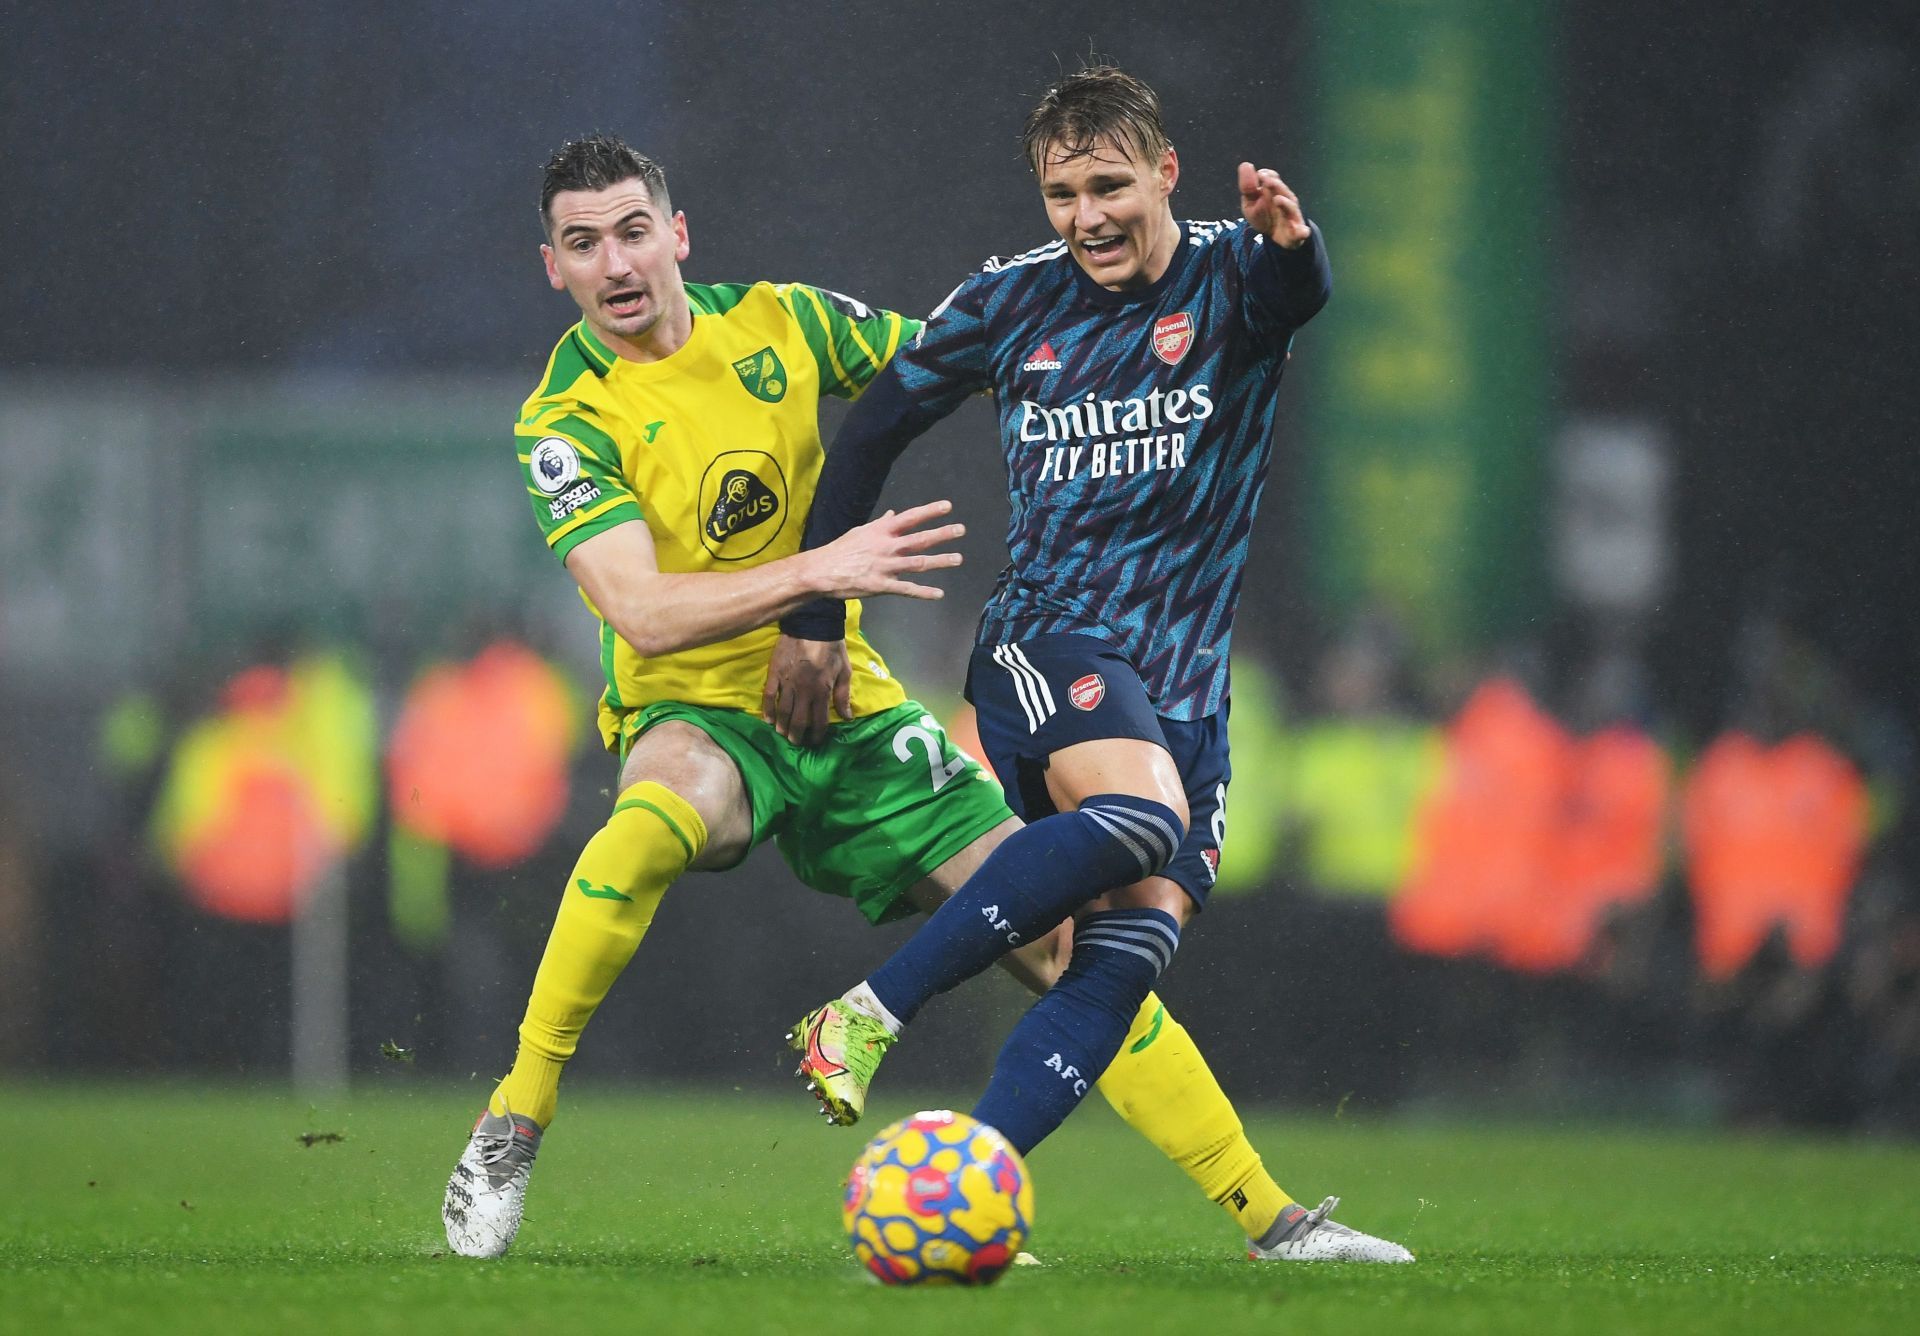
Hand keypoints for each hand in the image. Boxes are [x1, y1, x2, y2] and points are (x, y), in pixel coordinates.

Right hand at [762, 634, 851, 744]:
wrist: (812, 624)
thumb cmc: (832, 647)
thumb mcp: (844, 671)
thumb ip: (843, 695)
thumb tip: (847, 717)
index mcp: (822, 691)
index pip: (819, 720)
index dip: (817, 734)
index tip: (816, 741)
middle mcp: (803, 691)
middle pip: (799, 721)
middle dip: (798, 735)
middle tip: (797, 742)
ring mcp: (787, 683)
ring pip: (783, 712)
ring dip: (783, 727)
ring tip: (784, 734)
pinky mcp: (775, 674)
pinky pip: (769, 696)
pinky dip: (768, 710)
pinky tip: (768, 720)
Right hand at [806, 500, 963, 600]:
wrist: (821, 571)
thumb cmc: (841, 550)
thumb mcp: (860, 532)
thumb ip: (879, 524)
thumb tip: (893, 514)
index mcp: (881, 532)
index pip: (910, 518)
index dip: (930, 511)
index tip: (948, 506)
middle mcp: (887, 547)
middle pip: (920, 539)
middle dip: (942, 534)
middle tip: (961, 530)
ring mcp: (886, 567)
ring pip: (919, 563)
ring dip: (940, 561)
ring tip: (958, 558)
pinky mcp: (882, 585)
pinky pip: (907, 589)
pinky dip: (924, 592)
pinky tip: (939, 594)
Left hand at [1238, 162, 1310, 249]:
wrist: (1275, 237)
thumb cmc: (1263, 216)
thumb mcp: (1250, 203)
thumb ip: (1248, 187)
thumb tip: (1245, 164)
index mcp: (1275, 191)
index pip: (1273, 179)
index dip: (1267, 176)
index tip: (1260, 175)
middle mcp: (1286, 200)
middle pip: (1283, 191)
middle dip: (1276, 186)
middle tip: (1267, 181)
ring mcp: (1292, 216)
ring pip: (1291, 208)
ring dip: (1285, 203)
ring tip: (1277, 200)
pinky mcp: (1296, 232)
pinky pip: (1301, 231)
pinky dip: (1302, 231)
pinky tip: (1302, 232)